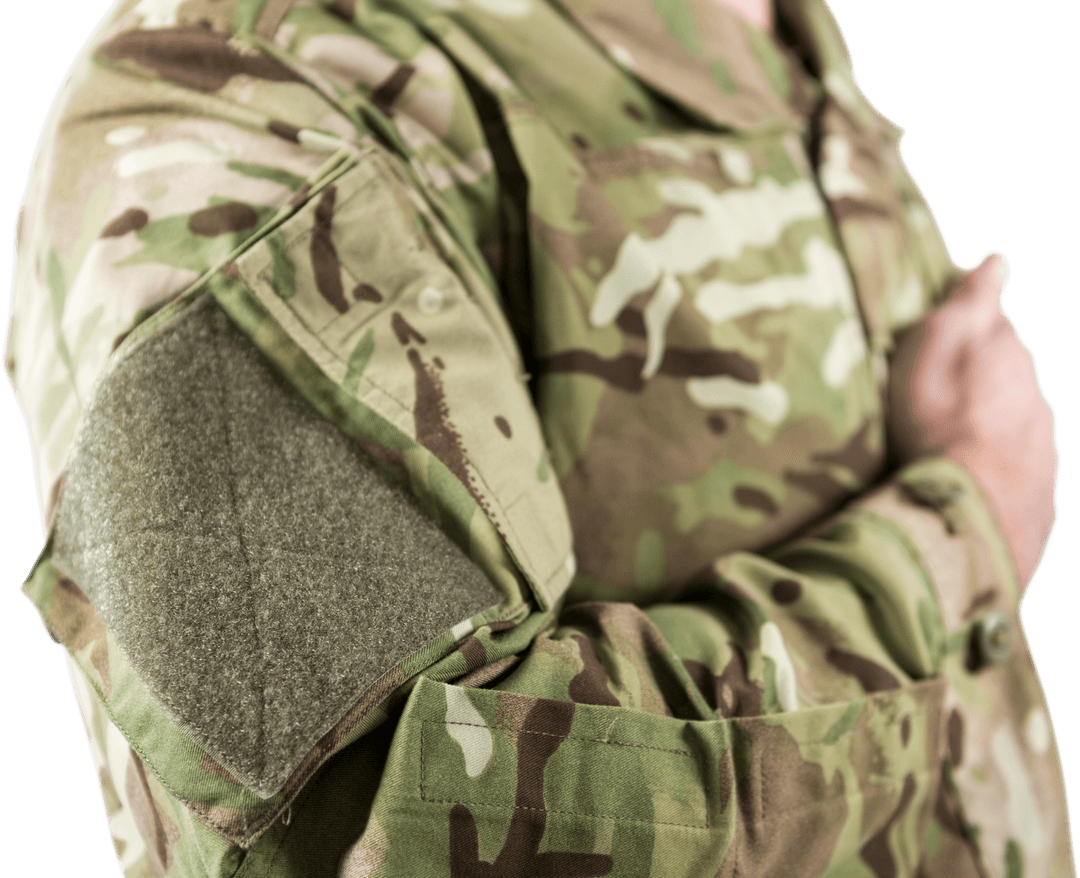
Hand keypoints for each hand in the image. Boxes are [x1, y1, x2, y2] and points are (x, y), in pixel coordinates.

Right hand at [887, 250, 1058, 587]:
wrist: (973, 514)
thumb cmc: (939, 424)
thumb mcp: (938, 345)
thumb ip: (971, 302)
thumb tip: (997, 259)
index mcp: (1010, 355)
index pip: (993, 325)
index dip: (966, 328)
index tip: (938, 337)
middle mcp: (1037, 396)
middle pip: (1007, 375)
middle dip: (979, 378)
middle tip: (935, 391)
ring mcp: (1042, 446)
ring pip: (1014, 422)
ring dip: (987, 424)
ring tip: (947, 438)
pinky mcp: (1038, 492)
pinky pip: (1013, 467)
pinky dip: (993, 464)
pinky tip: (968, 475)